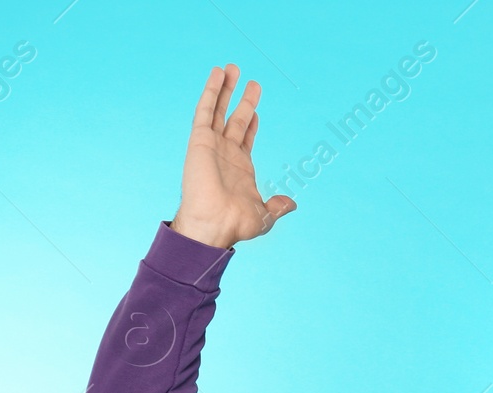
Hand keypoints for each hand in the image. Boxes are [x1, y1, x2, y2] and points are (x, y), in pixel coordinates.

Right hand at [170, 64, 294, 248]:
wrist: (215, 223)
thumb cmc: (236, 224)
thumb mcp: (265, 216)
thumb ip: (277, 206)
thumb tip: (292, 204)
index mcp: (240, 168)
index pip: (245, 139)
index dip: (251, 124)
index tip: (255, 110)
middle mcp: (225, 153)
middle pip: (234, 119)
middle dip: (242, 100)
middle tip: (252, 82)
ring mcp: (212, 144)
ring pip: (219, 109)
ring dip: (224, 88)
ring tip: (232, 68)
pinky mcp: (200, 139)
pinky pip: (206, 110)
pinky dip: (211, 91)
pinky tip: (217, 74)